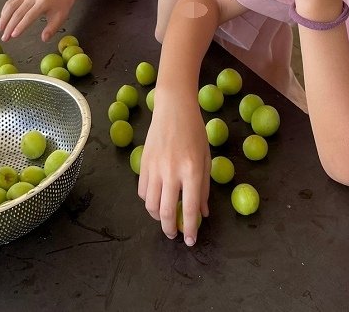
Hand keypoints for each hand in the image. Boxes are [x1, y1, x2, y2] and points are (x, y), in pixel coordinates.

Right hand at [0, 0, 75, 41]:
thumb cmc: (60, 8)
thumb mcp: (60, 19)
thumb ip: (51, 29)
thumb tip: (43, 39)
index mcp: (43, 3)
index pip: (29, 16)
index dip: (20, 26)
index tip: (13, 36)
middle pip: (18, 12)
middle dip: (10, 26)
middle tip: (5, 38)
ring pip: (11, 6)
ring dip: (4, 18)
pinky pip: (11, 3)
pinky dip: (5, 12)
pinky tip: (2, 20)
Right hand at [138, 91, 210, 244]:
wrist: (173, 108)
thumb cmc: (195, 132)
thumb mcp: (206, 158)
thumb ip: (204, 187)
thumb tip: (202, 213)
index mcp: (192, 170)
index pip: (191, 208)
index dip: (190, 228)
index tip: (190, 241)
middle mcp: (172, 171)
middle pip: (166, 212)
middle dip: (170, 229)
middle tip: (174, 234)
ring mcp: (155, 168)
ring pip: (151, 205)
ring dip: (158, 216)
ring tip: (165, 217)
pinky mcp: (143, 164)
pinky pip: (143, 191)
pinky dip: (149, 201)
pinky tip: (157, 199)